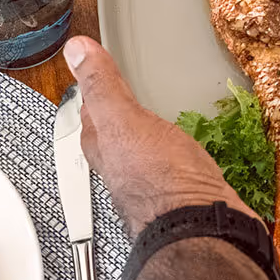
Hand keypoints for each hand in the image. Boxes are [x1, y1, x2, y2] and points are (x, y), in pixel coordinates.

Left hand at [63, 36, 254, 234]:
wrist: (203, 229)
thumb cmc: (162, 183)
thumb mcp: (125, 121)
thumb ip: (102, 86)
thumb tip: (77, 50)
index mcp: (106, 150)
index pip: (91, 114)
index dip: (93, 91)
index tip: (96, 72)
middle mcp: (125, 169)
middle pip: (116, 136)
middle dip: (120, 115)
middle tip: (125, 93)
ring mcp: (156, 183)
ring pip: (145, 152)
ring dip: (149, 136)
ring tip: (157, 119)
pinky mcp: (186, 192)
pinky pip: (176, 166)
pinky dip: (178, 154)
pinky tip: (189, 151)